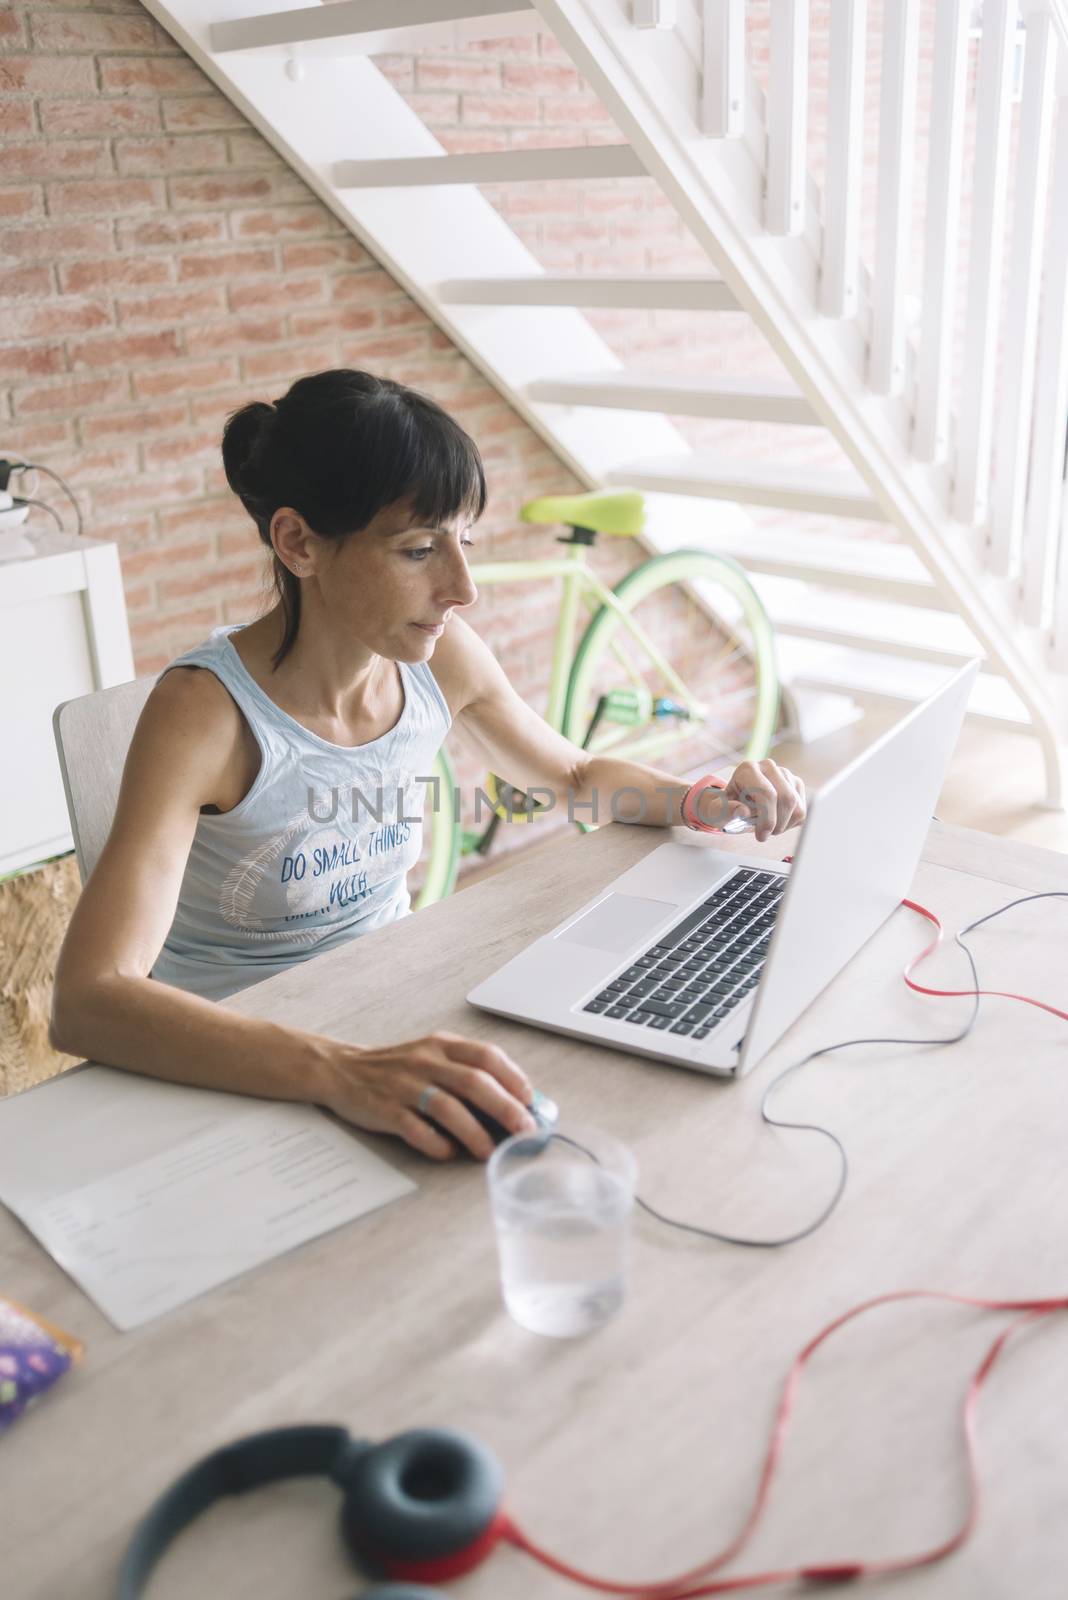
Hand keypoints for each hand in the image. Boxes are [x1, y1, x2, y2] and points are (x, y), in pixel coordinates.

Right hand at [320, 1031, 536, 1160]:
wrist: (340, 1070)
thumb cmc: (397, 1069)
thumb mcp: (431, 1057)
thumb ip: (465, 1073)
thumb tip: (512, 1104)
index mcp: (441, 1046)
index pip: (486, 1055)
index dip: (513, 1077)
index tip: (531, 1100)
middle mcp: (425, 1061)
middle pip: (474, 1082)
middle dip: (505, 1108)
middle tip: (525, 1131)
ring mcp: (404, 1085)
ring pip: (447, 1107)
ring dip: (474, 1132)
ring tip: (489, 1152)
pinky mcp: (384, 1109)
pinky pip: (415, 1128)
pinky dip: (436, 1143)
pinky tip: (448, 1153)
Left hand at [723, 759, 805, 842]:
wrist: (736, 803)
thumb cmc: (727, 807)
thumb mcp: (719, 811)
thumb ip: (726, 810)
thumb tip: (742, 811)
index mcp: (747, 769)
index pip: (767, 793)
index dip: (767, 819)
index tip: (761, 835)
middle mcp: (768, 766)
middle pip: (786, 798)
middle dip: (777, 823)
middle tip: (764, 834)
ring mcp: (785, 774)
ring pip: (796, 806)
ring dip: (783, 824)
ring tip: (768, 827)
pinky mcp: (796, 785)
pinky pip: (802, 810)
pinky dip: (790, 823)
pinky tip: (776, 821)